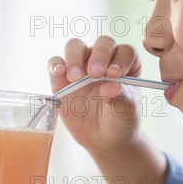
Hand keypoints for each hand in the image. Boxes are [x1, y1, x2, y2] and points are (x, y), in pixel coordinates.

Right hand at [48, 36, 142, 153]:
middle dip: (99, 55)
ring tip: (76, 78)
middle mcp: (104, 60)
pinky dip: (55, 64)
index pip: (125, 52)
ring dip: (75, 58)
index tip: (115, 74)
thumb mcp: (126, 114)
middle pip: (102, 43)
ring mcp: (82, 67)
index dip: (120, 59)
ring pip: (75, 47)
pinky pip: (55, 63)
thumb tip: (111, 87)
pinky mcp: (62, 78)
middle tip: (95, 74)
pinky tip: (59, 73)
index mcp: (127, 65)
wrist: (103, 140)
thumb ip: (120, 99)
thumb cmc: (120, 122)